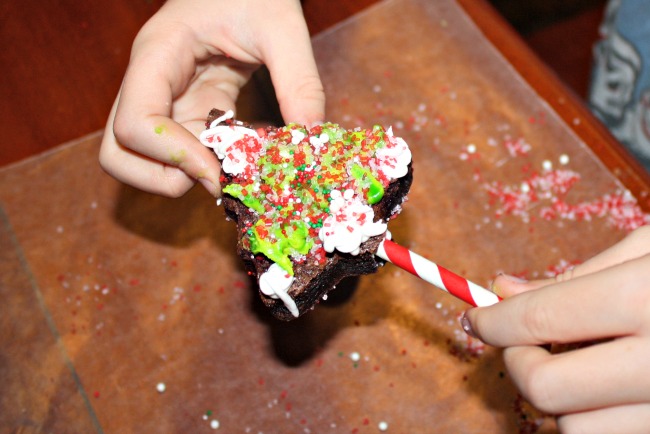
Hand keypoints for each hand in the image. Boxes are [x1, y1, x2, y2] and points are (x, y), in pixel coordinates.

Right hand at [100, 0, 324, 196]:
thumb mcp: (281, 27)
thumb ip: (299, 81)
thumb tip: (309, 138)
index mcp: (158, 56)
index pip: (133, 124)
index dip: (171, 157)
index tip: (219, 170)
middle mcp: (150, 84)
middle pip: (117, 152)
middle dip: (162, 178)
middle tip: (215, 176)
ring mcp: (166, 101)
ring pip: (140, 160)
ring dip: (180, 176)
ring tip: (230, 167)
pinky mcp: (188, 111)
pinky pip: (179, 152)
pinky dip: (204, 166)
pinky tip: (241, 156)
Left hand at [463, 225, 649, 432]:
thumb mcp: (649, 247)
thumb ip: (577, 274)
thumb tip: (504, 289)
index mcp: (644, 300)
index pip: (538, 320)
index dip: (492, 320)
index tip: (474, 317)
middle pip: (545, 387)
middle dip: (518, 360)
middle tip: (525, 339)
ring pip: (575, 427)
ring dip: (559, 396)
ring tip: (581, 360)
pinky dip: (594, 411)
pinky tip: (609, 380)